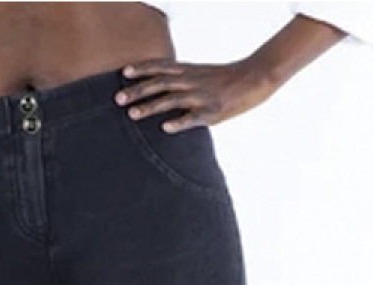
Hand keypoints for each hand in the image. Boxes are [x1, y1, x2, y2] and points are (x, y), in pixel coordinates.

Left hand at [113, 58, 280, 130]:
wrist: (254, 78)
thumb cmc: (225, 80)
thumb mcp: (201, 73)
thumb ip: (181, 79)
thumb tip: (161, 87)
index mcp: (189, 71)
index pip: (161, 67)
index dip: (142, 69)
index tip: (124, 72)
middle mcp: (192, 81)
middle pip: (160, 83)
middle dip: (138, 90)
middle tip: (118, 99)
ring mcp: (201, 96)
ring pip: (171, 100)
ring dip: (150, 107)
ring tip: (132, 114)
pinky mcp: (212, 112)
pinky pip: (193, 118)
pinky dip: (179, 122)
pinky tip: (165, 128)